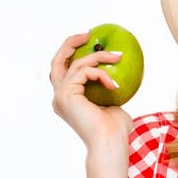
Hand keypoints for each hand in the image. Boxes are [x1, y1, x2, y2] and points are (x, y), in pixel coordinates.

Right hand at [50, 31, 132, 147]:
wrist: (110, 143)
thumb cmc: (116, 131)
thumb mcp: (115, 105)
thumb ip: (110, 91)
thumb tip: (120, 78)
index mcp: (68, 102)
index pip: (66, 73)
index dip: (74, 55)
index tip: (92, 42)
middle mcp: (60, 98)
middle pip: (57, 62)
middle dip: (70, 44)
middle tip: (89, 33)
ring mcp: (60, 96)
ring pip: (76, 64)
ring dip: (99, 56)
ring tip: (118, 56)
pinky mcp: (66, 94)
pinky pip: (84, 72)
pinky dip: (101, 75)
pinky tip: (114, 86)